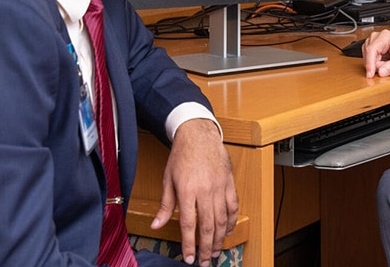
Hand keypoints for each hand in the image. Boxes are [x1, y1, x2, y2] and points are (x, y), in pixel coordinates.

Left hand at [152, 119, 237, 264]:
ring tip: (215, 251)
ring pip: (222, 219)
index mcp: (187, 190)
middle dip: (206, 247)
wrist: (199, 135)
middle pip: (208, 226)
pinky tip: (228, 231)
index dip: (189, 244)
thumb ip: (165, 206)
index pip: (189, 224)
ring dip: (219, 238)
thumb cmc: (182, 156)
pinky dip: (232, 221)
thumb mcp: (168, 180)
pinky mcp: (229, 183)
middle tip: (204, 261)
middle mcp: (205, 190)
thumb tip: (156, 225)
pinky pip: (233, 206)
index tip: (188, 258)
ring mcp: (219, 187)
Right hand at [362, 29, 389, 77]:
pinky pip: (368, 60)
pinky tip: (383, 61)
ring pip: (367, 59)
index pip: (372, 50)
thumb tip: (381, 72)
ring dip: (376, 65)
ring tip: (388, 62)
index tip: (370, 75)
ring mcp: (371, 42)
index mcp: (385, 36)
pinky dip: (375, 64)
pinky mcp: (369, 47)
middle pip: (369, 56)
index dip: (369, 63)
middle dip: (377, 66)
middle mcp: (375, 37)